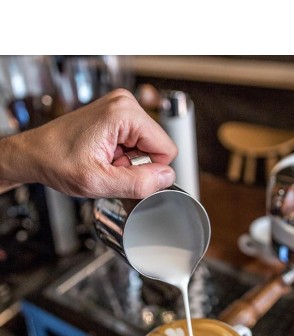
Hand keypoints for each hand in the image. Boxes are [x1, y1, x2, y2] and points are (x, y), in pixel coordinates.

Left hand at [0, 89, 176, 197]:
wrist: (35, 154)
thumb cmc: (56, 161)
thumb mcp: (98, 182)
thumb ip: (137, 182)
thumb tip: (167, 178)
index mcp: (124, 113)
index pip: (167, 150)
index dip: (149, 170)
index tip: (122, 172)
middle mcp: (125, 103)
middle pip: (157, 147)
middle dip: (137, 165)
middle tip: (109, 167)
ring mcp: (121, 107)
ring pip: (147, 146)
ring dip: (129, 161)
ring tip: (104, 161)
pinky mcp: (116, 115)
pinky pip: (136, 142)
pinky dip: (122, 156)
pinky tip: (104, 156)